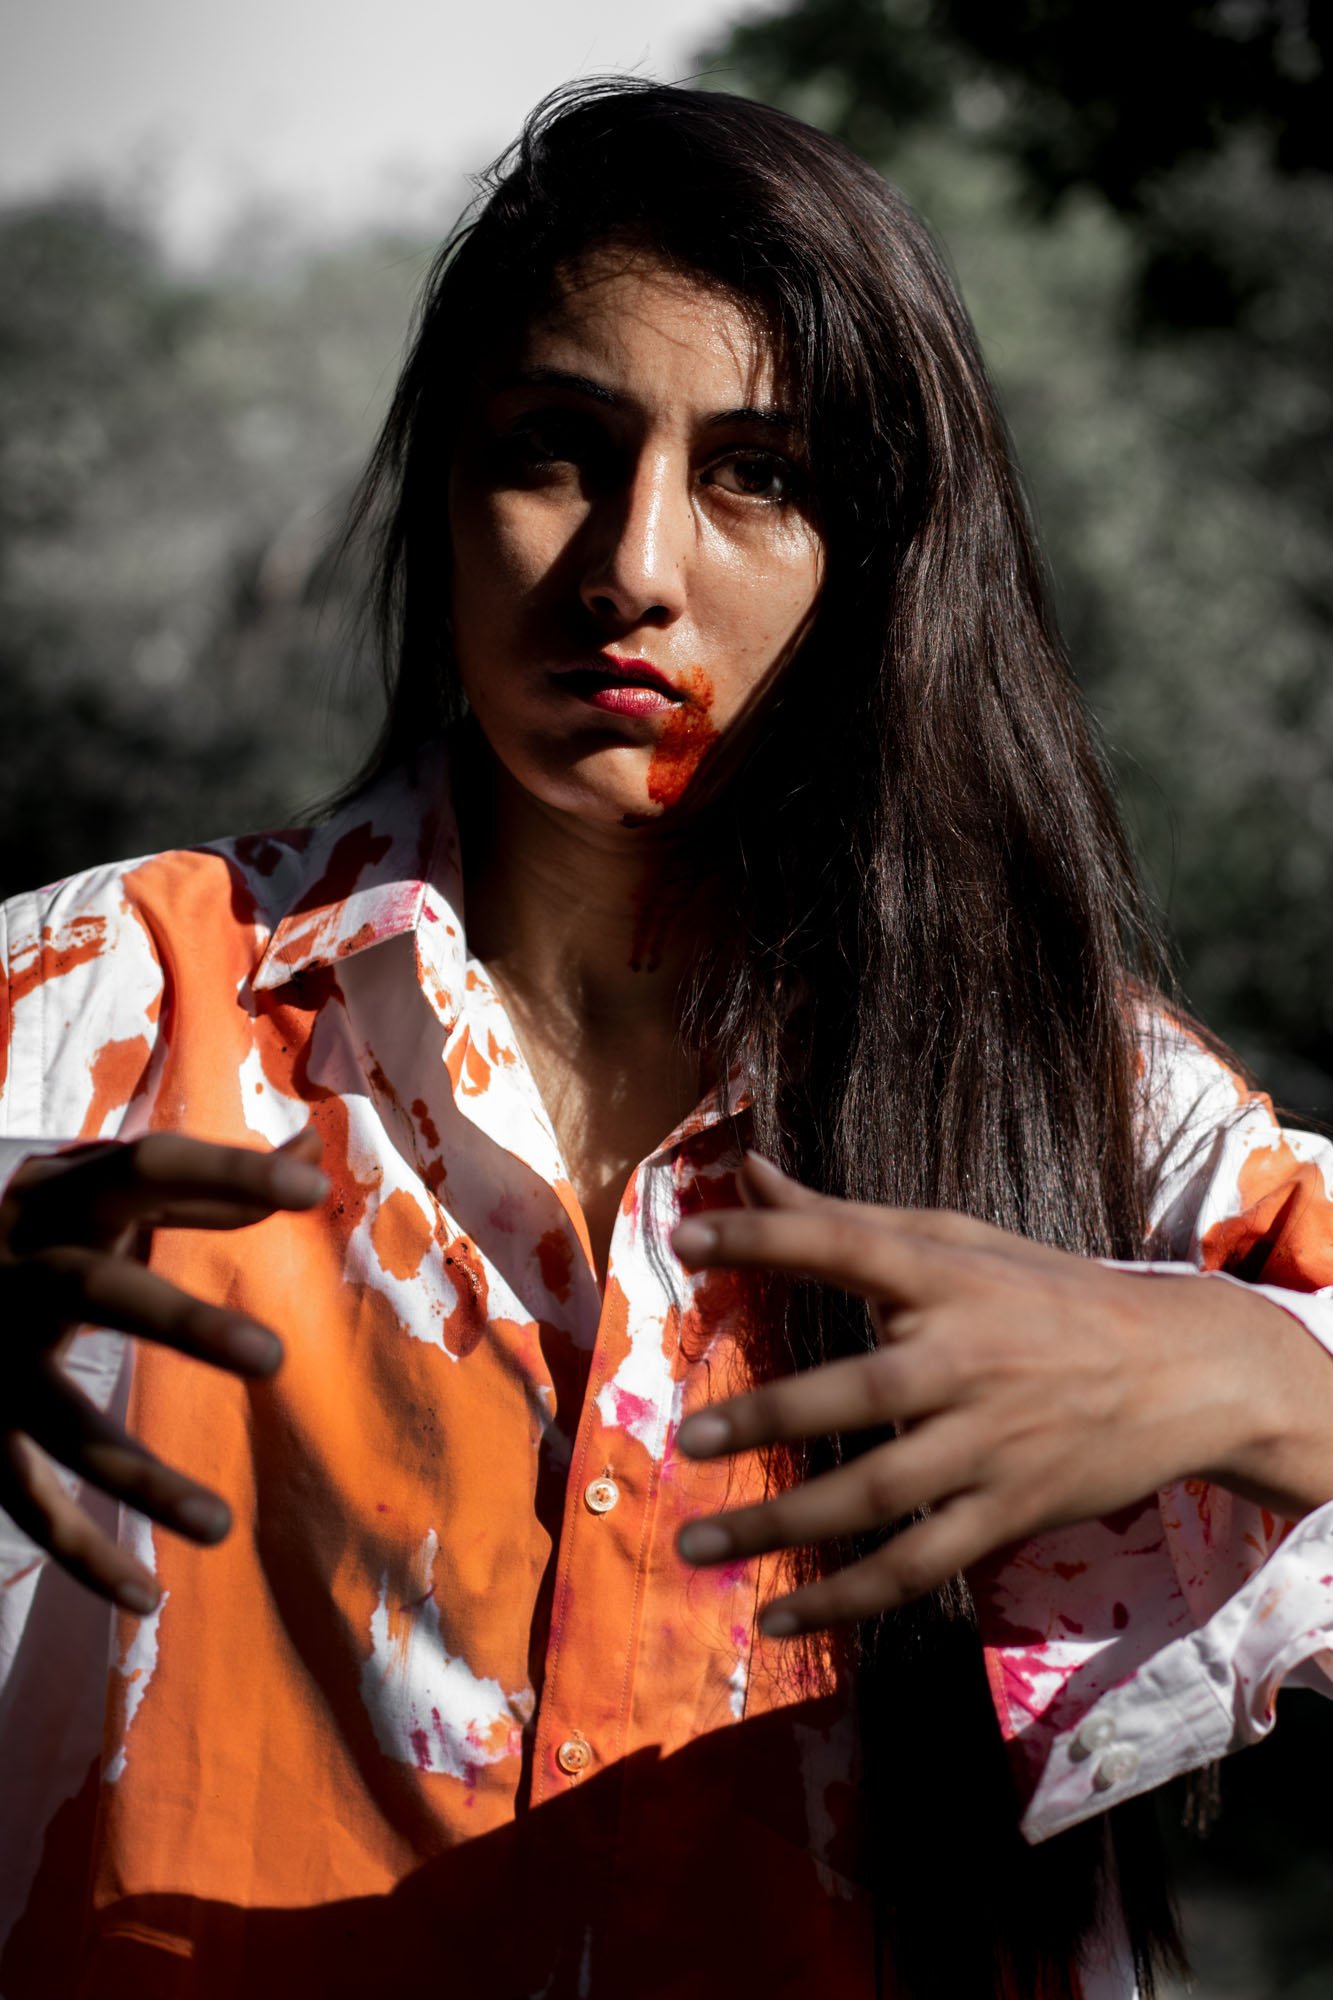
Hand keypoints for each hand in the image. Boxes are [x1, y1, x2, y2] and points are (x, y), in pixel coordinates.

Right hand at [0, 1128, 327, 1612]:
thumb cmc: (33, 1231)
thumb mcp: (91, 1193)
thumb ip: (199, 1185)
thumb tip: (307, 1152)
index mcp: (51, 1199)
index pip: (143, 1170)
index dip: (225, 1175)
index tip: (310, 1184)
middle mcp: (12, 1273)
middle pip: (96, 1292)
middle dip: (180, 1325)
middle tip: (275, 1357)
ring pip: (60, 1423)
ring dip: (140, 1479)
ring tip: (221, 1526)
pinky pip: (25, 1503)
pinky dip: (83, 1557)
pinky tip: (150, 1600)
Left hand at [671, 1154, 1279, 1636]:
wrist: (1181, 1371)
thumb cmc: (1048, 1295)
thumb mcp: (960, 1240)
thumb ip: (847, 1217)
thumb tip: (748, 1172)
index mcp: (949, 1277)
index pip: (849, 1244)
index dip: (768, 1239)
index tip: (686, 1239)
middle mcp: (966, 1357)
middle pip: (858, 1390)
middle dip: (769, 1416)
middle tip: (691, 1441)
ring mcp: (988, 1442)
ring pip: (875, 1492)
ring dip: (781, 1522)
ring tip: (697, 1544)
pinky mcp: (1006, 1510)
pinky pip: (915, 1562)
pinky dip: (844, 1596)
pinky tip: (777, 1615)